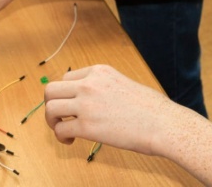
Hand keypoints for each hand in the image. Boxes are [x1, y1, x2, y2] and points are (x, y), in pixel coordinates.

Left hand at [44, 65, 172, 154]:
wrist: (161, 123)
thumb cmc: (149, 107)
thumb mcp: (123, 83)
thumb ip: (102, 86)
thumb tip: (88, 100)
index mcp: (99, 71)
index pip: (67, 78)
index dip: (66, 93)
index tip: (72, 105)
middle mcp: (89, 84)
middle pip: (51, 90)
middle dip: (52, 104)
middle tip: (60, 117)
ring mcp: (86, 105)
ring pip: (50, 109)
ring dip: (52, 121)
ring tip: (64, 129)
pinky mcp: (86, 126)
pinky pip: (60, 129)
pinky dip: (61, 136)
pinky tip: (71, 140)